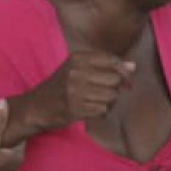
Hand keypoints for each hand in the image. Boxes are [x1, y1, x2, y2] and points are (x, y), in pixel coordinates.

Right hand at [17, 50, 133, 132]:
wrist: (37, 106)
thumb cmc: (62, 85)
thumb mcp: (78, 68)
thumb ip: (106, 65)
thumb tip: (133, 66)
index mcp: (78, 58)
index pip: (112, 61)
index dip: (124, 72)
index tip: (126, 80)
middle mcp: (76, 72)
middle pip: (115, 80)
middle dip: (115, 88)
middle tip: (104, 92)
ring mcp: (75, 91)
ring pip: (111, 96)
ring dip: (109, 102)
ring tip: (95, 101)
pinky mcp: (75, 108)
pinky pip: (103, 110)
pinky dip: (101, 112)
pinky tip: (91, 109)